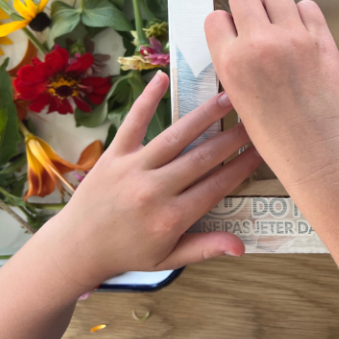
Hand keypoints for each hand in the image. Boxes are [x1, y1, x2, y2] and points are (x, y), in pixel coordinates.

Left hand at [36, 72, 261, 287]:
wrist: (75, 248)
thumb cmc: (127, 253)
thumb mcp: (169, 260)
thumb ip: (205, 248)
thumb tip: (241, 248)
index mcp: (171, 218)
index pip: (217, 186)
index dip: (242, 167)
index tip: (263, 150)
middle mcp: (154, 191)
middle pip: (203, 158)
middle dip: (233, 138)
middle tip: (255, 119)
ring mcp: (133, 169)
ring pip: (176, 137)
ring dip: (204, 116)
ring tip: (228, 97)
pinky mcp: (114, 154)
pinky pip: (134, 123)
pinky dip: (148, 99)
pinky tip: (163, 78)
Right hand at [205, 0, 338, 187]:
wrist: (318, 149)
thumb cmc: (278, 136)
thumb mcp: (239, 99)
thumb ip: (236, 64)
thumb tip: (240, 39)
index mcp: (230, 62)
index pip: (215, 18)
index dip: (226, 25)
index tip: (236, 34)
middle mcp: (257, 44)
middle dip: (249, 10)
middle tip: (260, 28)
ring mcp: (291, 38)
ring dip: (277, 9)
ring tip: (284, 30)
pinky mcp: (321, 38)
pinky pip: (308, 6)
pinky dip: (305, 16)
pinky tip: (304, 35)